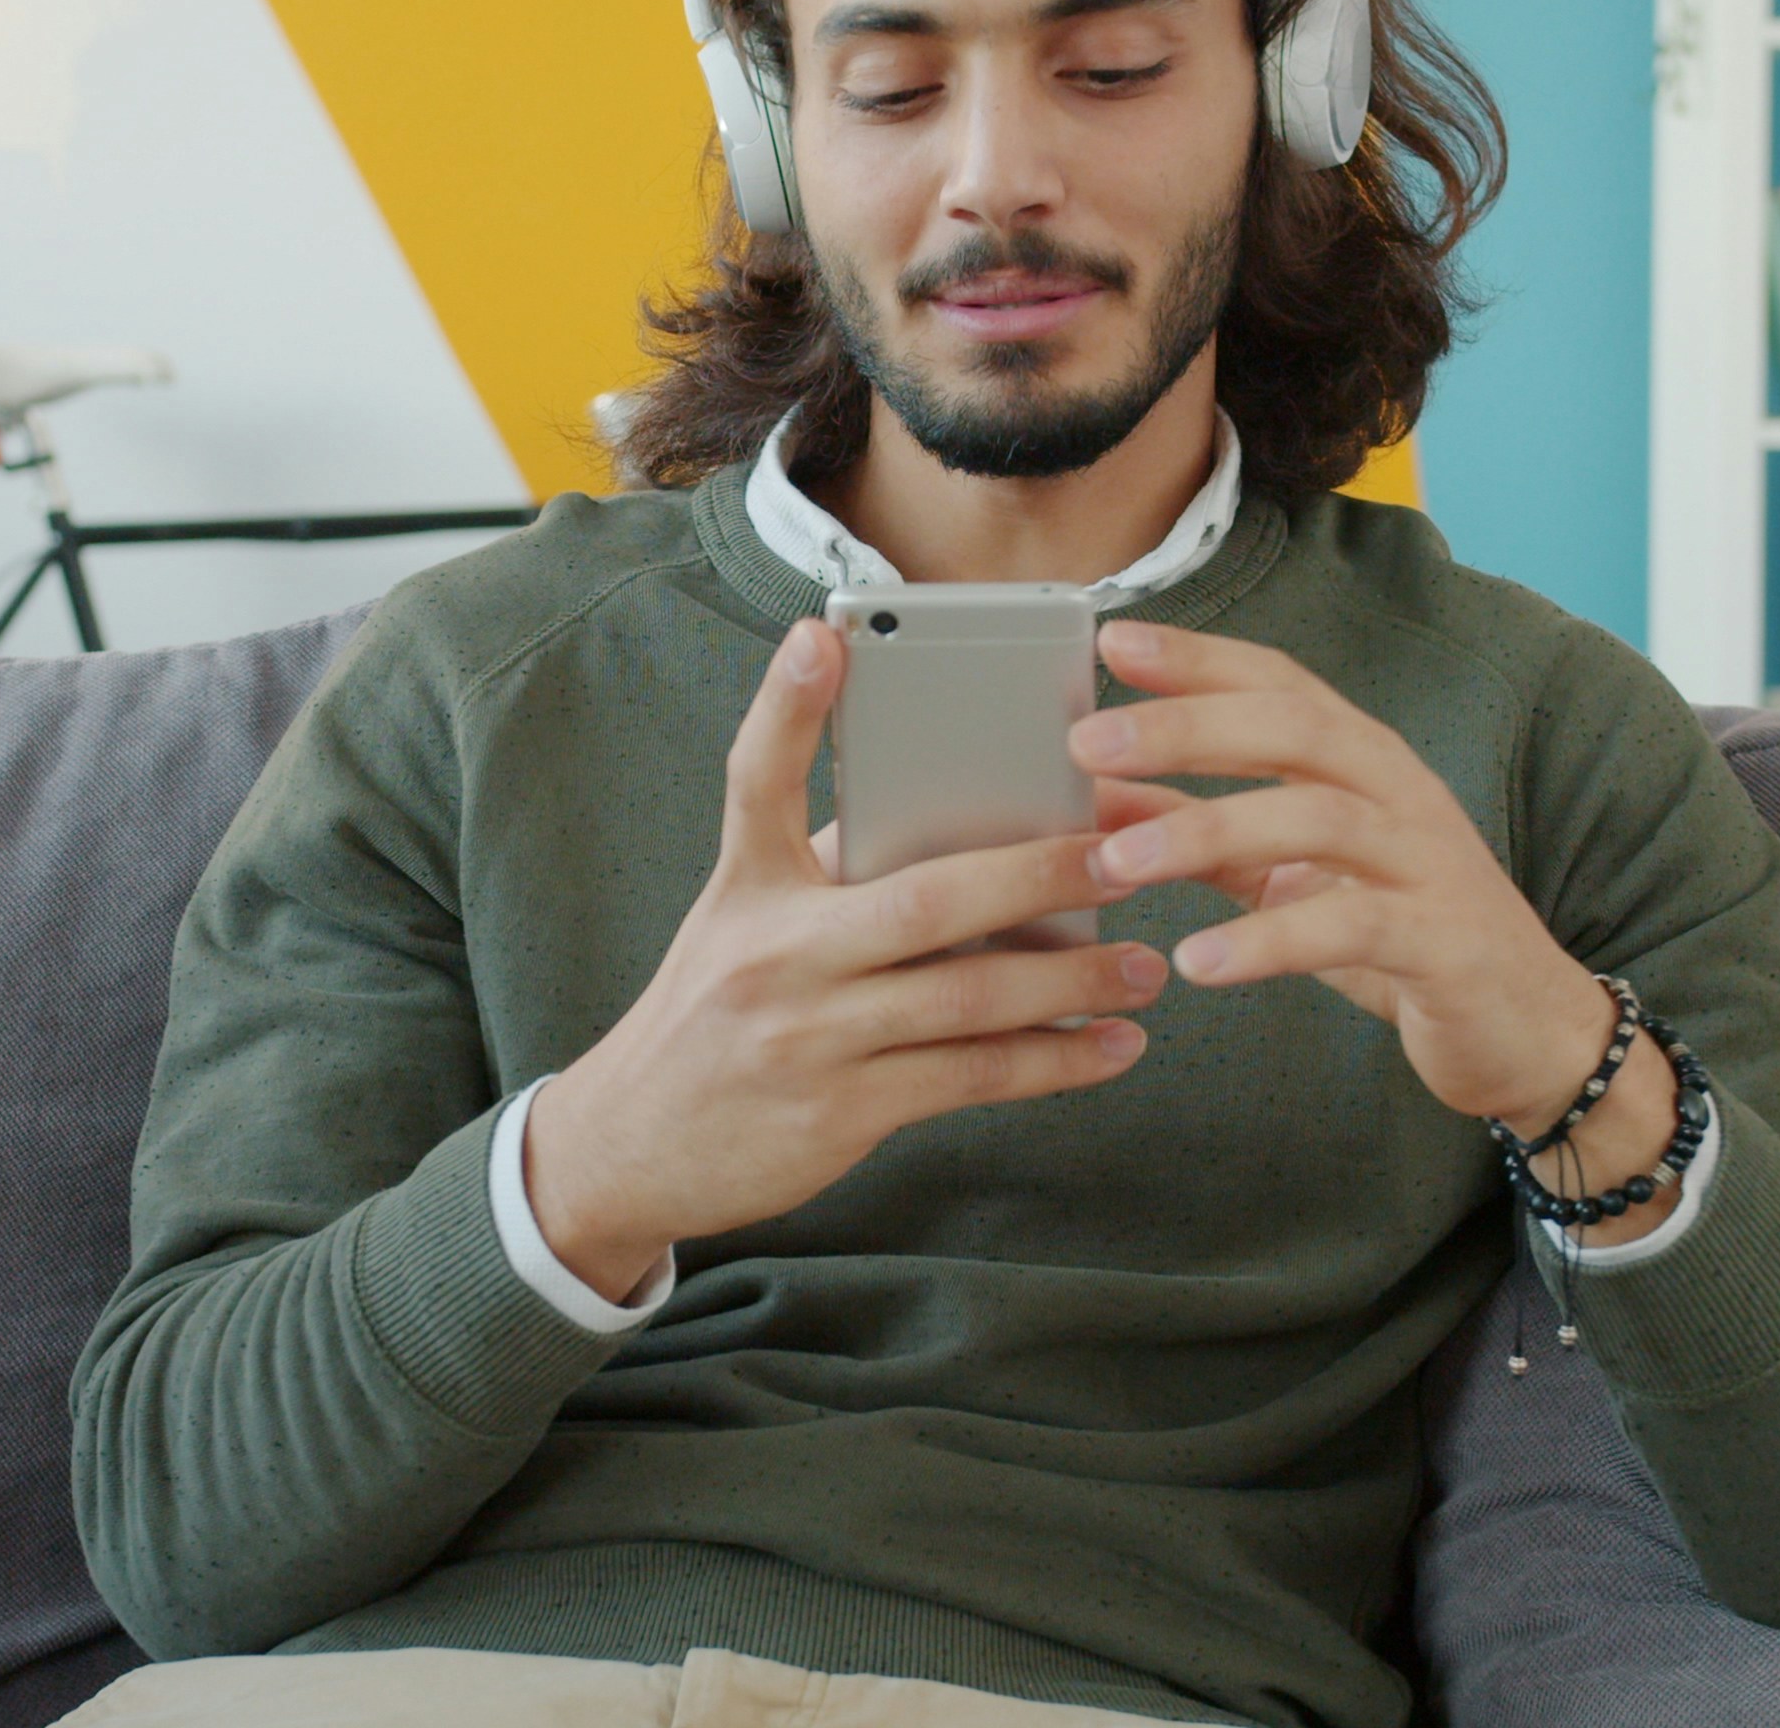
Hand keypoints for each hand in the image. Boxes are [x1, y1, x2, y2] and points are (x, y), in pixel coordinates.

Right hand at [522, 617, 1168, 1301]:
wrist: (633, 1145)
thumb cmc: (715, 1013)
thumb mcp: (742, 924)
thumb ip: (829, 871)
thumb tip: (959, 827)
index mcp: (747, 887)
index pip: (756, 780)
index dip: (787, 704)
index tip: (826, 634)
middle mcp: (775, 953)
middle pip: (924, 900)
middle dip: (1038, 874)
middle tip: (1124, 855)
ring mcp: (810, 1036)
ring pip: (967, 999)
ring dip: (1072, 983)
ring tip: (1146, 968)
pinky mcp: (842, 1111)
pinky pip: (968, 1078)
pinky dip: (1050, 1064)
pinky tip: (1109, 1049)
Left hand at [1069, 621, 1681, 1244]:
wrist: (1527, 1027)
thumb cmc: (1397, 934)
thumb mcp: (1284, 875)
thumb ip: (1196, 829)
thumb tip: (1094, 796)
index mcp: (1361, 761)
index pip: (1278, 682)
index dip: (1198, 658)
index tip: (1110, 638)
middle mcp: (1398, 792)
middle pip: (1293, 727)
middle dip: (1186, 726)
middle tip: (1087, 741)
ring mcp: (1427, 862)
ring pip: (1318, 818)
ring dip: (1208, 832)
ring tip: (1118, 864)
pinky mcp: (1443, 941)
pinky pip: (1351, 927)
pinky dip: (1268, 941)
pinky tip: (1198, 962)